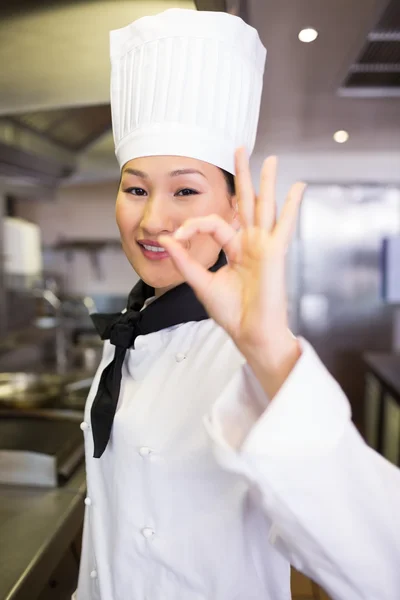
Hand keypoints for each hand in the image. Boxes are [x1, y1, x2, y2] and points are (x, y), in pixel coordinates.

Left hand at [160, 149, 305, 395]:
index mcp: (235, 250)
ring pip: (265, 207)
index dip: (191, 226)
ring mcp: (264, 246)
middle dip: (242, 176)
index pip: (213, 224)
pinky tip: (299, 186)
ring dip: (267, 182)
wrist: (249, 332)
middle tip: (239, 149)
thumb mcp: (202, 283)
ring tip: (270, 158)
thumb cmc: (231, 313)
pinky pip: (284, 224)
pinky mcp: (274, 252)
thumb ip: (185, 260)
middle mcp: (251, 244)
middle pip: (245, 203)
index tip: (174, 237)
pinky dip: (292, 205)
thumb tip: (166, 238)